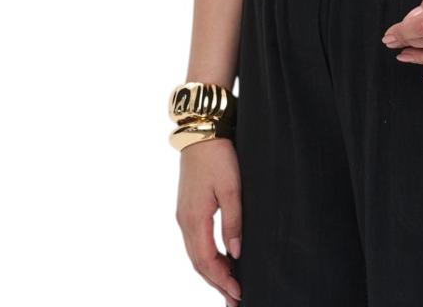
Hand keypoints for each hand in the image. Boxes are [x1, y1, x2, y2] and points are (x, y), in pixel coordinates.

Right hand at [175, 138, 242, 305]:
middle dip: (216, 283)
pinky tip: (219, 260)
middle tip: (234, 299)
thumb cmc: (218, 156)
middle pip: (199, 263)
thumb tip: (235, 253)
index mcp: (195, 219)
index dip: (222, 279)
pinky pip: (195, 242)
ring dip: (211, 272)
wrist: (201, 133)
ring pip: (195, 254)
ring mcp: (183, 216)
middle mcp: (185, 221)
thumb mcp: (232, 187)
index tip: (238, 292)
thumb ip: (233, 221)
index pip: (207, 261)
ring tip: (228, 286)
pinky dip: (206, 257)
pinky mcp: (187, 209)